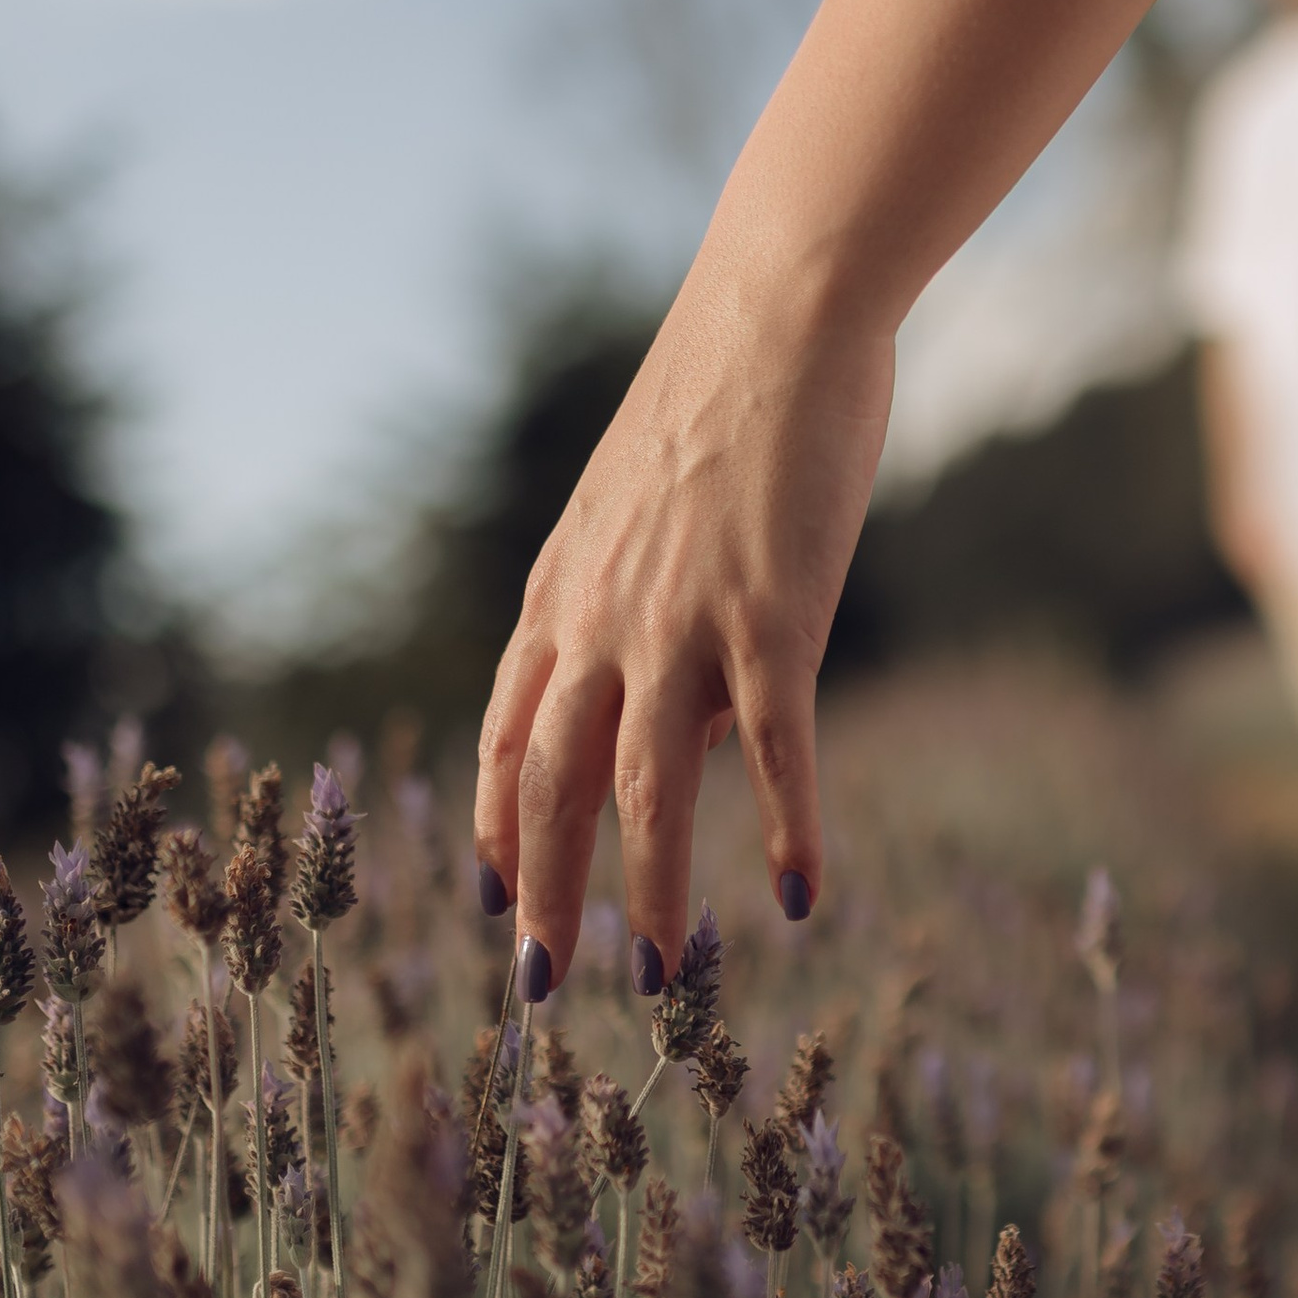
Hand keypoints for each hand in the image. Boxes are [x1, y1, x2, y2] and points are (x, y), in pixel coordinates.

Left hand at [474, 275, 892, 998]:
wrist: (775, 313)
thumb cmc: (723, 400)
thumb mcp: (644, 511)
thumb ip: (642, 609)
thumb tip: (694, 715)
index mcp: (562, 595)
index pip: (503, 737)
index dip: (494, 827)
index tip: (493, 896)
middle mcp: (601, 622)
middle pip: (548, 787)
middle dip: (543, 896)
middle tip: (545, 984)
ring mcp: (681, 624)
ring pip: (644, 792)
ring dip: (651, 894)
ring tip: (662, 974)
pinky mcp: (770, 615)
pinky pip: (776, 750)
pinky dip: (787, 830)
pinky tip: (804, 895)